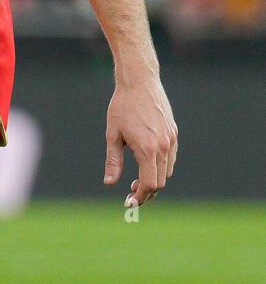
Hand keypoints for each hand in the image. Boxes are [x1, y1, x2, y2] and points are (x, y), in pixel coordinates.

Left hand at [104, 76, 177, 207]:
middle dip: (146, 191)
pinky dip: (161, 167)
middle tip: (130, 192)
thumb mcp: (113, 134)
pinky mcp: (173, 133)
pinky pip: (171, 158)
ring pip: (167, 172)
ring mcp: (171, 140)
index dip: (140, 197)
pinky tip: (147, 162)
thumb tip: (109, 183)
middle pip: (160, 182)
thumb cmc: (122, 106)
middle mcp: (163, 147)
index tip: (129, 202)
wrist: (139, 82)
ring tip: (137, 178)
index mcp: (147, 149)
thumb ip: (113, 161)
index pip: (149, 184)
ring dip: (154, 179)